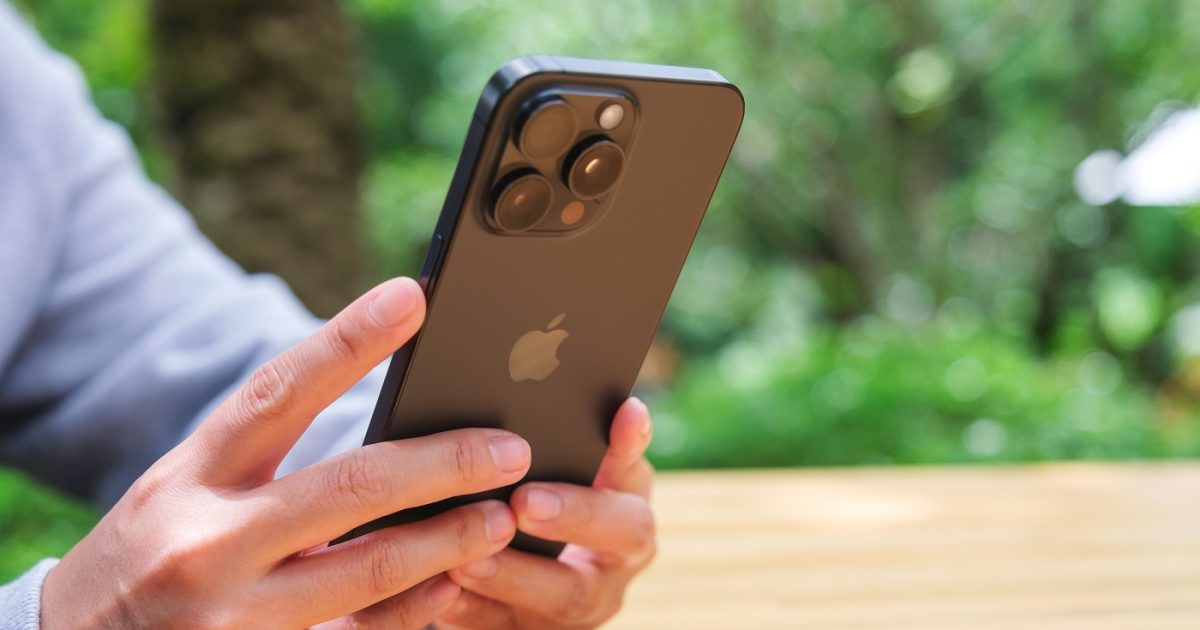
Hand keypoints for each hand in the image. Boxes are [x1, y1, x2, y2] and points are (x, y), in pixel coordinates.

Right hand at [40, 278, 532, 629]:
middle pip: (349, 485)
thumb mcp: (184, 490)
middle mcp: (207, 541)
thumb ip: (261, 458)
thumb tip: (382, 417)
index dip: (348, 339)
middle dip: (442, 462)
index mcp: (189, 476)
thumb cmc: (151, 553)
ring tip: (499, 517)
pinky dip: (414, 606)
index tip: (413, 297)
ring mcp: (231, 614)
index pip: (277, 391)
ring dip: (448, 541)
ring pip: (368, 570)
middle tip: (510, 447)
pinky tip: (453, 583)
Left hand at [438, 397, 656, 628]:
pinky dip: (475, 610)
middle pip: (625, 532)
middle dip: (577, 515)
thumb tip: (510, 376)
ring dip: (516, 574)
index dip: (632, 442)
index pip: (637, 463)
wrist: (506, 580)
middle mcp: (619, 551)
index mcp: (625, 496)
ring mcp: (585, 600)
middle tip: (527, 500)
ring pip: (568, 596)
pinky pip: (510, 627)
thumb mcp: (543, 469)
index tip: (624, 410)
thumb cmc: (518, 498)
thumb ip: (542, 438)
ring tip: (468, 555)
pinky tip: (442, 590)